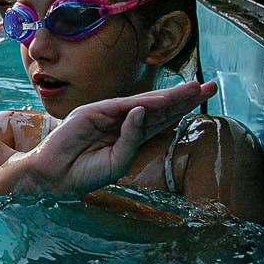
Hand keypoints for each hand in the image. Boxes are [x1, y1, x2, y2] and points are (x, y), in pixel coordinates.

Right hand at [22, 81, 216, 198]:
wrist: (54, 176)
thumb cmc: (85, 173)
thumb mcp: (118, 162)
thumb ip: (133, 140)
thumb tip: (143, 112)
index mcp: (130, 136)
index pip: (162, 119)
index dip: (182, 108)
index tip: (204, 98)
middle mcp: (122, 122)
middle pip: (159, 107)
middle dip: (184, 97)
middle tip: (210, 86)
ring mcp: (107, 115)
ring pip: (144, 103)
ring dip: (169, 96)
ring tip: (193, 89)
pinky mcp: (92, 112)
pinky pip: (121, 106)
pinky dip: (140, 104)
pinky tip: (160, 101)